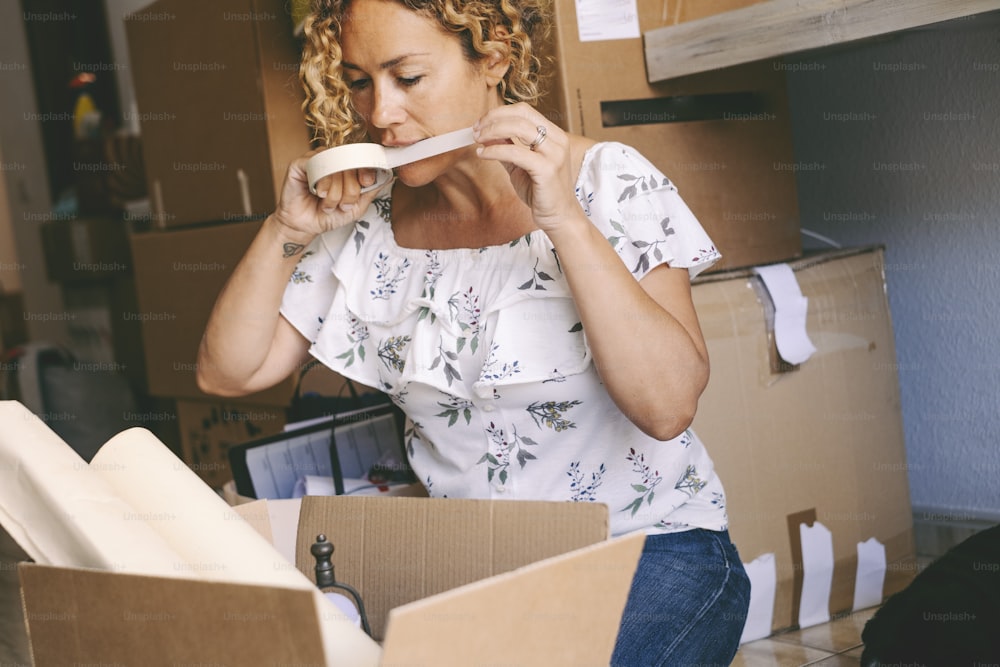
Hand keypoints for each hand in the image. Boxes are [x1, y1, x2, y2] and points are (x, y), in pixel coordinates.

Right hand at [271, 149, 383, 240]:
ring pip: (335, 165)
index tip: (366, 183)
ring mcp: (316, 159)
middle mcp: (332, 159)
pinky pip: (316, 164)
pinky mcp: (300, 163)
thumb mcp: (357, 207)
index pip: (361, 158)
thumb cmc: (329, 215)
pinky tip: (318, 193)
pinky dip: (321, 183)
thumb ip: (371, 191)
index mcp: (346, 166)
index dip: (367, 169)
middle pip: (350, 164)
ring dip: (335, 192)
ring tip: (328, 204)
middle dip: (350, 191)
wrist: (305, 226)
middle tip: (343, 205)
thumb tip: (389, 176)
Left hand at [473, 103, 582, 232]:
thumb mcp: (521, 164)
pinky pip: (515, 152)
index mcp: (554, 135)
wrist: (559, 217)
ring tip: (478, 140)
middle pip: (520, 114)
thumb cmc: (541, 192)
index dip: (499, 113)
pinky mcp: (547, 169)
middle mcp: (557, 140)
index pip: (524, 111)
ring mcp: (554, 154)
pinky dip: (495, 150)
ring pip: (518, 128)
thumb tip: (488, 133)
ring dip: (492, 131)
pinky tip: (483, 154)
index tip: (481, 123)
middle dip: (493, 119)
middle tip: (475, 130)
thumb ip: (508, 147)